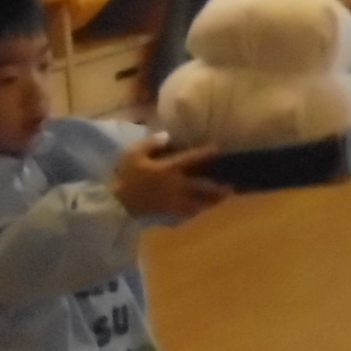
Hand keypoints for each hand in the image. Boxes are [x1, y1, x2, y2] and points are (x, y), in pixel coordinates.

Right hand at [115, 136, 232, 219]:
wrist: (117, 201)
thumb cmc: (126, 175)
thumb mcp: (133, 154)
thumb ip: (151, 143)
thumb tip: (168, 136)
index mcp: (168, 170)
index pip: (191, 160)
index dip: (205, 153)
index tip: (218, 148)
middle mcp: (176, 186)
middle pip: (202, 187)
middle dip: (218, 187)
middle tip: (232, 187)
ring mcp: (174, 201)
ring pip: (199, 203)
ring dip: (212, 202)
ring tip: (224, 200)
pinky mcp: (169, 211)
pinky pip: (188, 213)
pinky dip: (198, 212)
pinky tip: (204, 211)